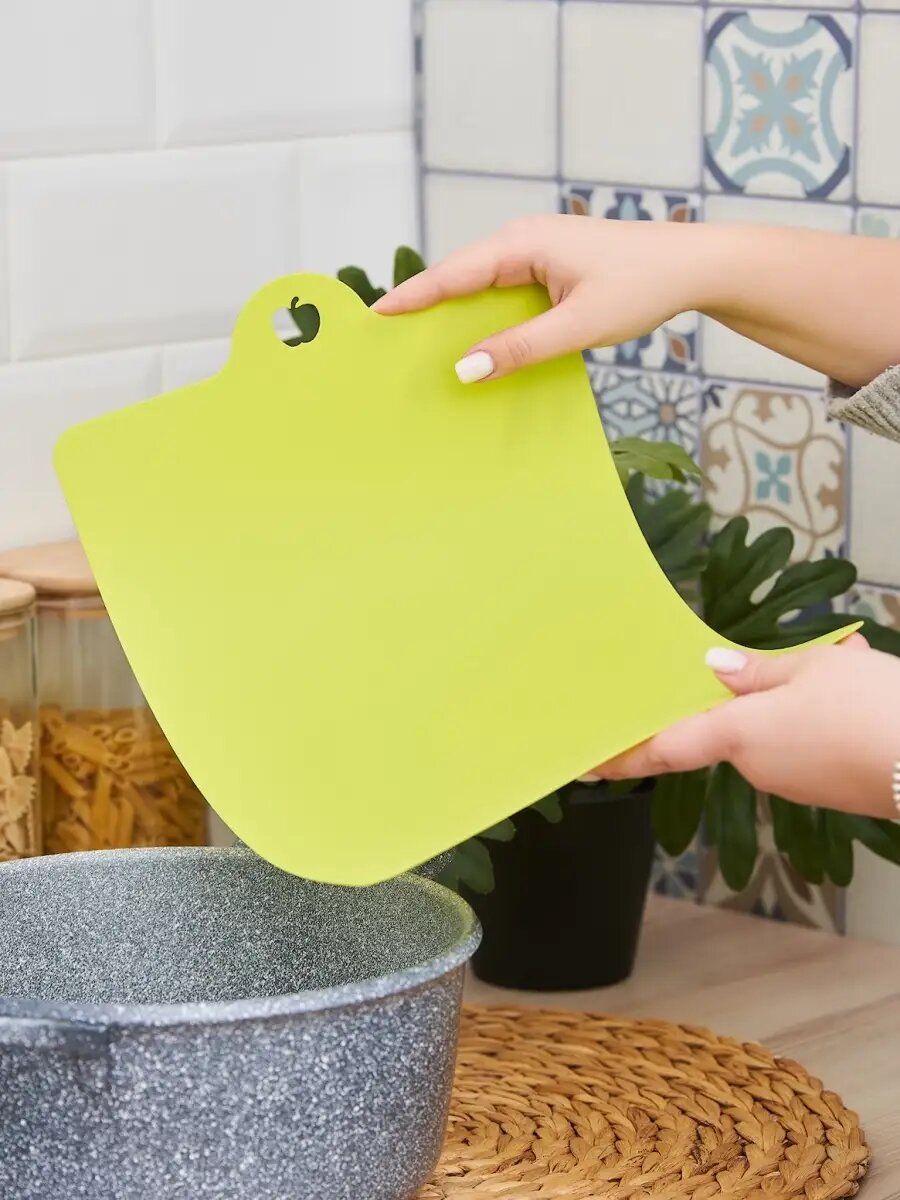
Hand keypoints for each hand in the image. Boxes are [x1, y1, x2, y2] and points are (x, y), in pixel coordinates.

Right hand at [374, 216, 899, 388]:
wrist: (692, 266)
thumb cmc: (642, 286)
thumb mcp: (579, 324)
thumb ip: (520, 347)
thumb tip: (466, 368)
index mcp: (522, 244)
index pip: (452, 274)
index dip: (412, 297)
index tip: (374, 316)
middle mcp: (522, 241)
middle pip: (458, 278)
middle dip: (424, 307)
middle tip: (385, 338)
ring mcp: (535, 253)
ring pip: (479, 288)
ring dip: (454, 316)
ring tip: (417, 346)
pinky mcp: (548, 269)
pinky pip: (502, 294)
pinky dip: (483, 318)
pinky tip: (473, 344)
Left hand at [584, 636, 899, 818]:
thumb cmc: (877, 712)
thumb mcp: (817, 670)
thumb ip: (760, 672)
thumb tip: (716, 670)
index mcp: (740, 735)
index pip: (663, 748)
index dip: (621, 756)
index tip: (584, 762)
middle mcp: (757, 766)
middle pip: (724, 728)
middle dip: (738, 696)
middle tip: (756, 662)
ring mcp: (792, 783)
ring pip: (767, 732)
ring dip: (785, 700)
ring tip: (834, 665)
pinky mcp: (823, 789)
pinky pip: (799, 745)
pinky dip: (812, 717)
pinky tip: (848, 689)